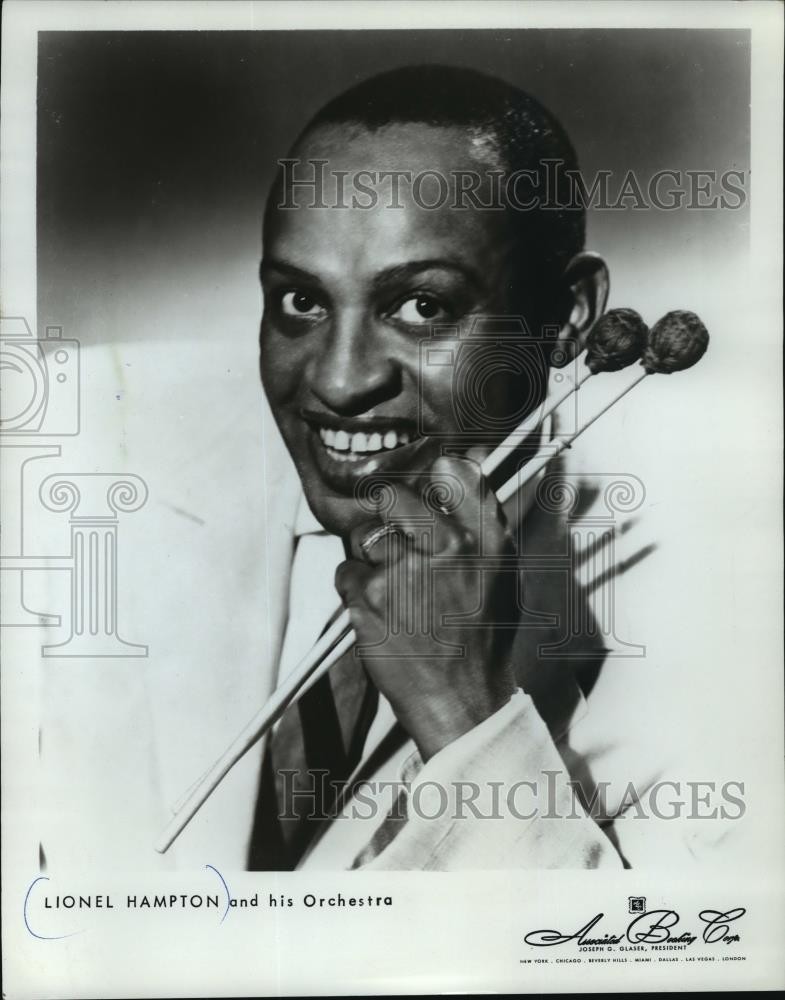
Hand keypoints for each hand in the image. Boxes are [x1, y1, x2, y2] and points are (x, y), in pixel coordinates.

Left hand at [335, 453, 517, 761]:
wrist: (461, 699)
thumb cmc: (481, 637)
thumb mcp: (501, 570)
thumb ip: (481, 513)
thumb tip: (460, 459)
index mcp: (481, 541)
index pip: (450, 474)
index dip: (429, 481)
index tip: (424, 498)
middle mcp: (444, 550)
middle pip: (391, 497)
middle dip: (386, 515)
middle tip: (396, 546)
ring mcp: (401, 573)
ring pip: (363, 537)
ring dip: (370, 557)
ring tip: (393, 590)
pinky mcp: (368, 599)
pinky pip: (345, 571)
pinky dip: (354, 589)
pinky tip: (380, 611)